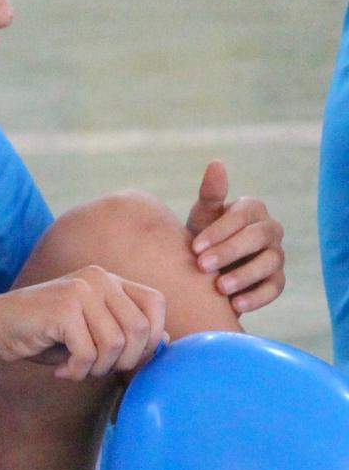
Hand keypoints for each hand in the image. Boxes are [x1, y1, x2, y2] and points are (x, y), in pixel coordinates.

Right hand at [0, 267, 166, 380]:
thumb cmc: (43, 333)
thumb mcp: (90, 331)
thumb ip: (124, 331)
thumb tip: (165, 342)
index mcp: (109, 280)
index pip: (155, 304)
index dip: (152, 337)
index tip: (129, 359)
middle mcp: (99, 279)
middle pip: (140, 329)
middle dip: (125, 361)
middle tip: (99, 370)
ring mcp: (81, 291)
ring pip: (115, 344)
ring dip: (97, 369)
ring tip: (77, 370)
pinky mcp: (64, 309)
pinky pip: (88, 353)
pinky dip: (77, 371)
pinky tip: (62, 372)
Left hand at [186, 160, 285, 313]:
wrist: (203, 272)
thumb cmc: (202, 238)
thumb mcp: (201, 217)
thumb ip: (210, 194)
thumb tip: (216, 163)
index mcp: (251, 210)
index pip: (242, 216)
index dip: (219, 231)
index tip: (194, 247)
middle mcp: (269, 230)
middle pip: (257, 238)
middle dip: (229, 252)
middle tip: (201, 266)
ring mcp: (275, 255)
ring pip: (268, 263)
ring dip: (243, 275)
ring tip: (219, 288)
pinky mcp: (276, 280)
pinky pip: (273, 288)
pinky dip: (256, 297)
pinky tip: (235, 306)